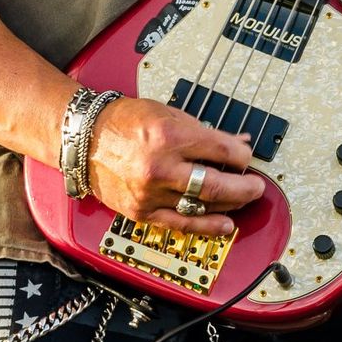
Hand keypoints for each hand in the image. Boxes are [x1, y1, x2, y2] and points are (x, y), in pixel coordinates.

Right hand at [87, 96, 264, 235]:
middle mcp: (161, 166)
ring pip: (201, 206)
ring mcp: (150, 192)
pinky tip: (224, 225)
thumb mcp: (169, 115)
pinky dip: (206, 226)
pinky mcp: (141, 211)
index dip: (242, 156)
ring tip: (243, 200)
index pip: (222, 151)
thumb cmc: (124, 122)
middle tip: (257, 186)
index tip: (247, 157)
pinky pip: (180, 224)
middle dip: (244, 187)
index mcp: (170, 136)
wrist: (85, 139)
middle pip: (216, 184)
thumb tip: (236, 142)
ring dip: (230, 205)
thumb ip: (205, 132)